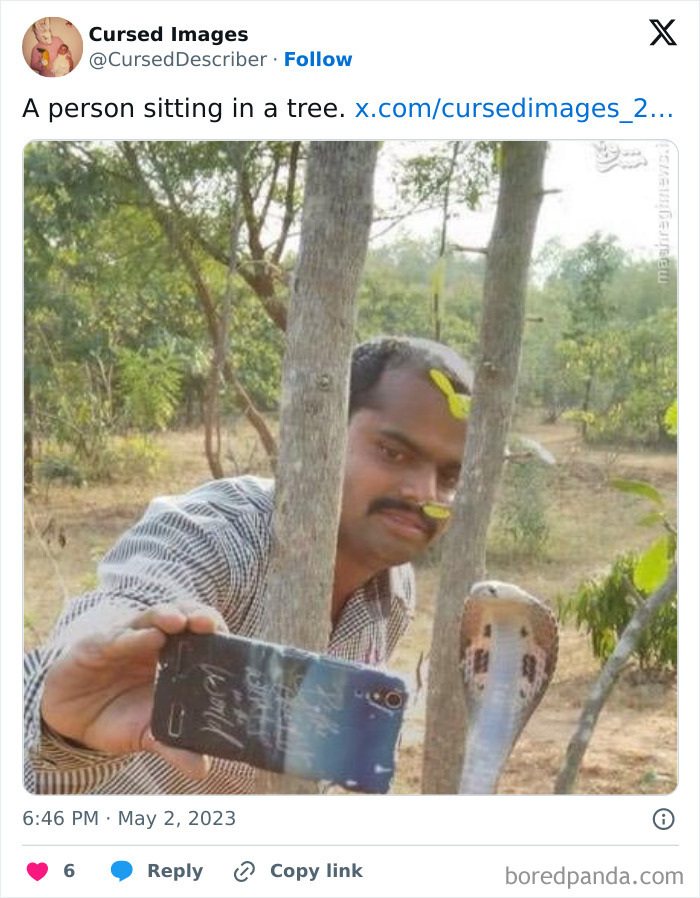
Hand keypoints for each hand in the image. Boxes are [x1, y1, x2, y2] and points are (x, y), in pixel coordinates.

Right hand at [41, 604, 227, 779]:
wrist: (70, 718)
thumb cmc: (118, 716)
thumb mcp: (146, 734)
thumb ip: (174, 747)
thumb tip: (203, 770)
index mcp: (176, 659)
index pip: (204, 636)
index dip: (218, 632)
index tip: (230, 640)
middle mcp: (157, 642)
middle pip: (185, 617)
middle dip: (199, 617)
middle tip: (209, 624)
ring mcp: (130, 638)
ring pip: (154, 617)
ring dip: (169, 615)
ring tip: (181, 622)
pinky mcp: (100, 643)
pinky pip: (119, 636)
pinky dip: (135, 636)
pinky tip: (150, 637)